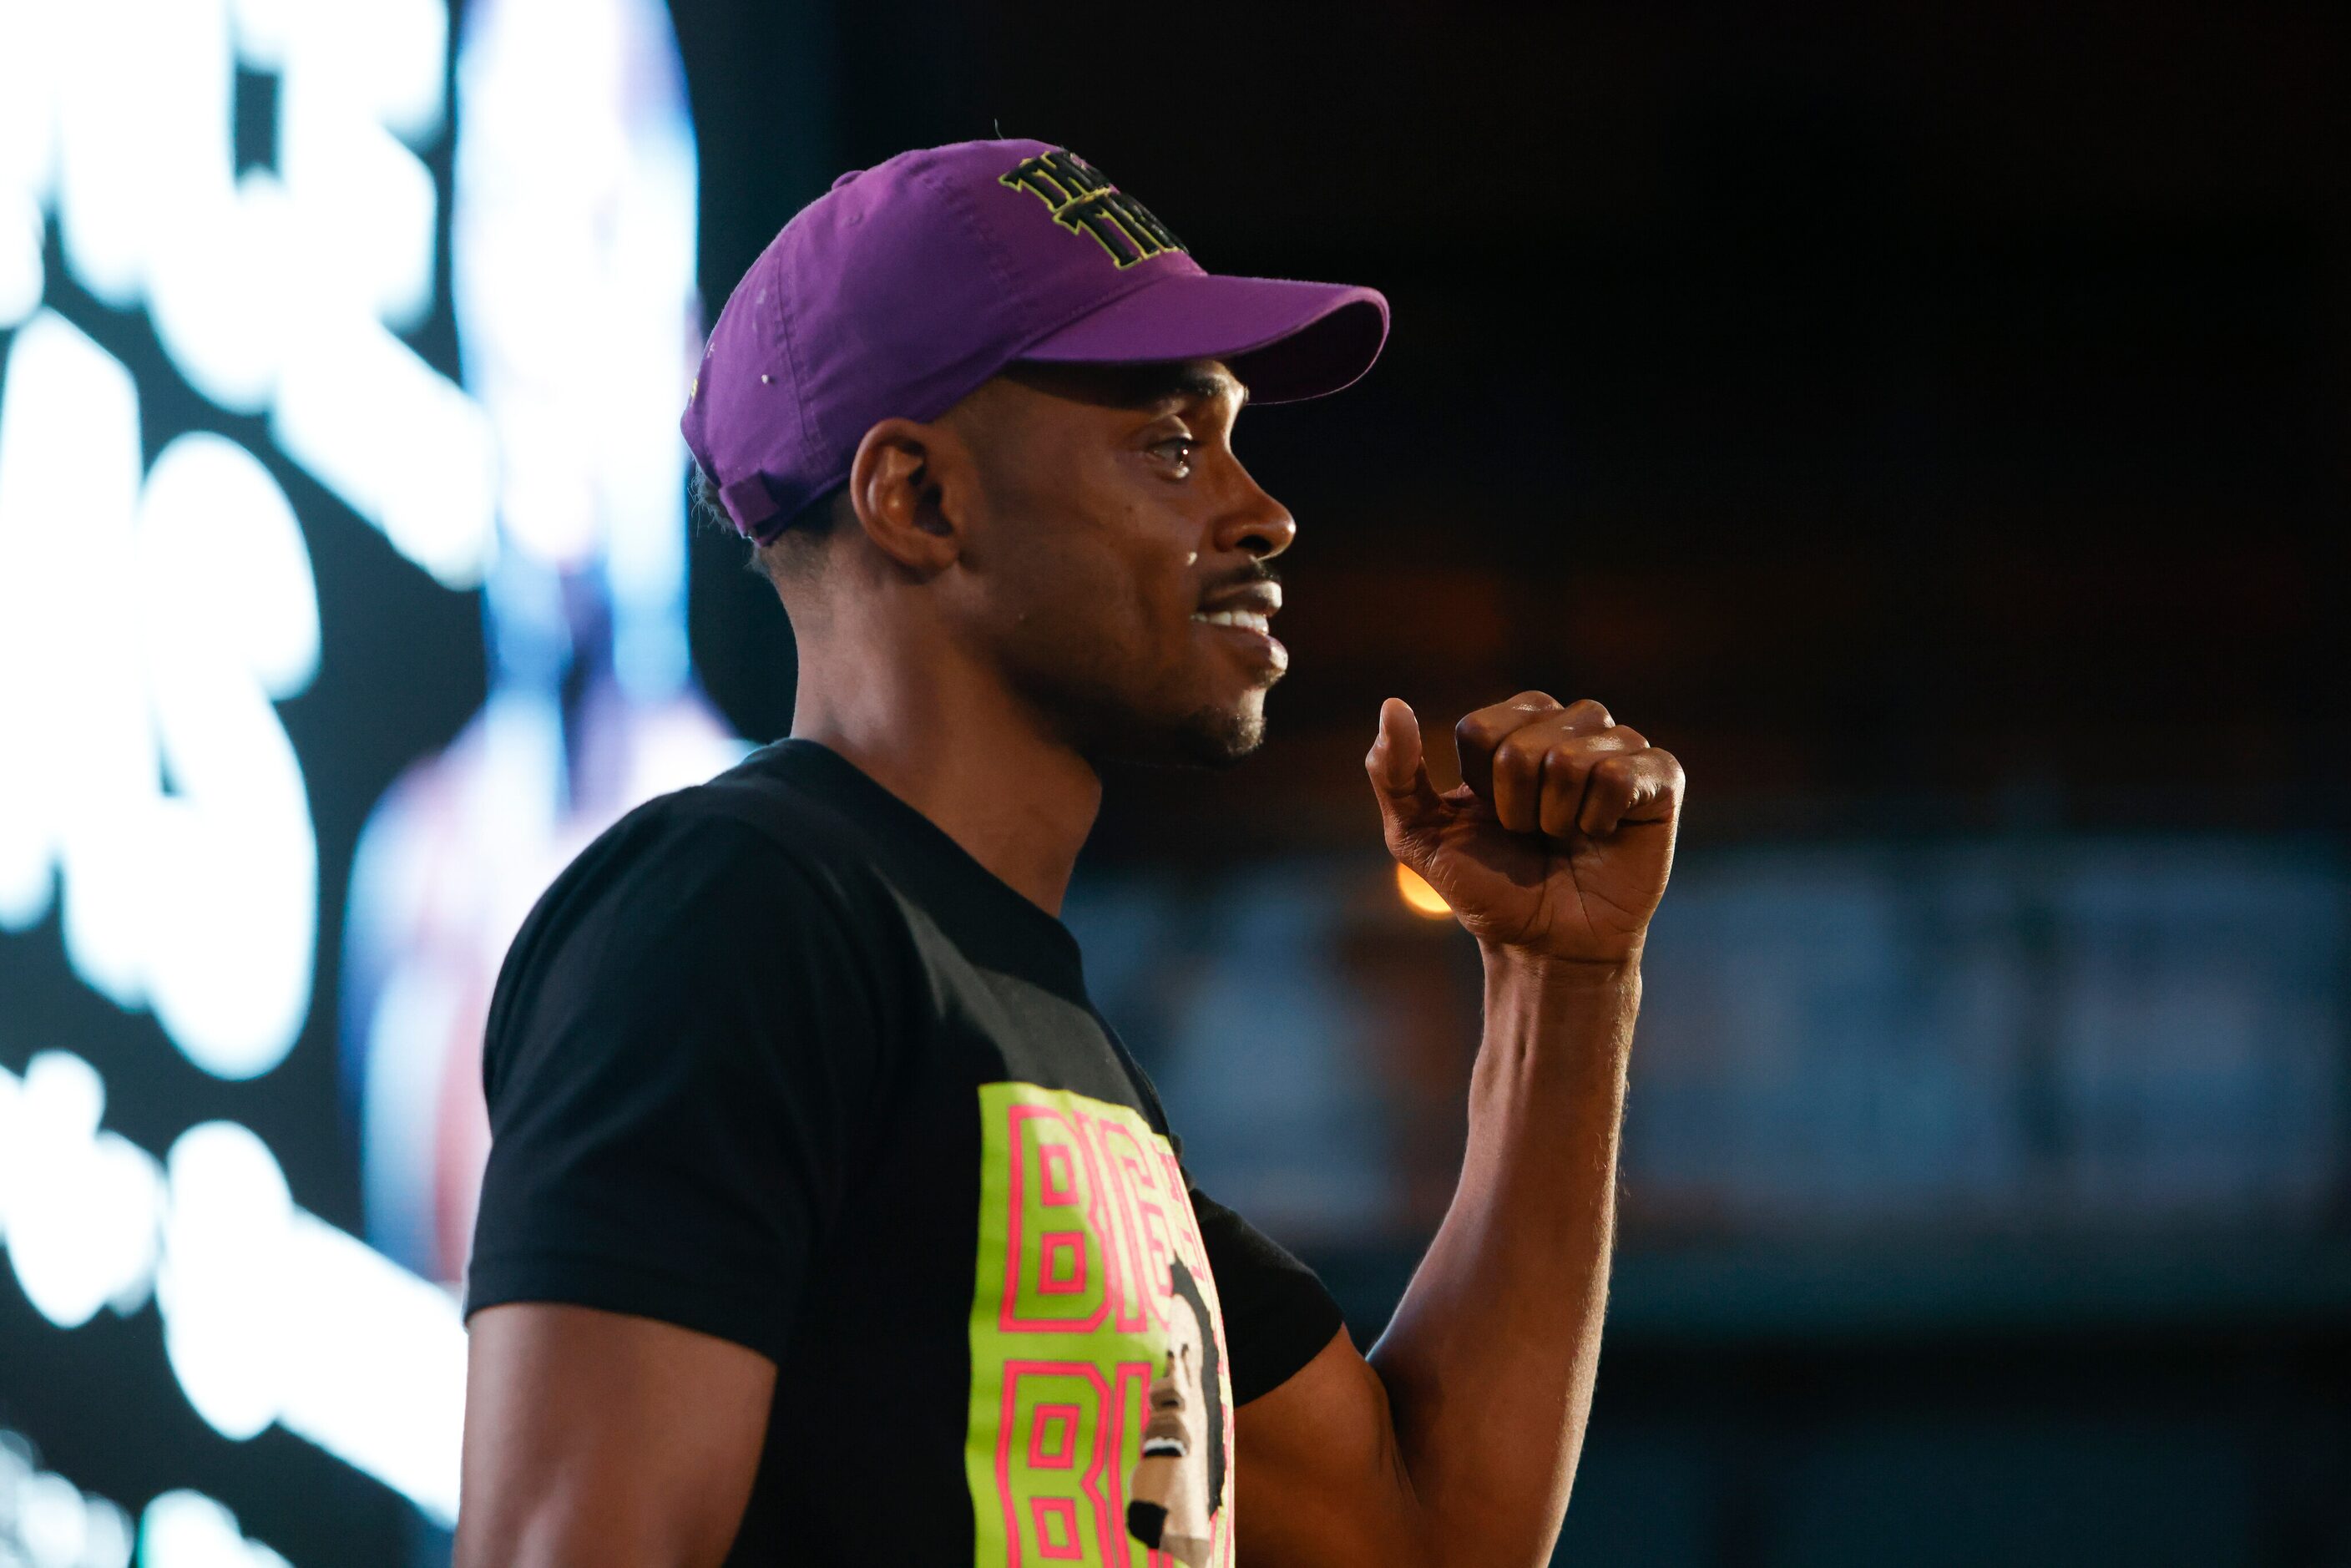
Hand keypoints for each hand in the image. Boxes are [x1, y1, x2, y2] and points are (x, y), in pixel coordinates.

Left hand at [1365, 693, 1684, 964]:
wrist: (1547, 945)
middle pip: (1523, 744)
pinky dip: (1599, 819)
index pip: (1480, 730)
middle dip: (1516, 807)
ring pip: (1571, 757)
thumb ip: (1393, 772)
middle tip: (1534, 835)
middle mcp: (1568, 724)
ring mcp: (1619, 746)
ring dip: (1556, 817)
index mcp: (1513, 725)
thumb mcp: (1419, 836)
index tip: (1494, 819)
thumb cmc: (1490, 887)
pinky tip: (1603, 834)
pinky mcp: (1661, 777)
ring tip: (1566, 836)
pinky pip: (1620, 775)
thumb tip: (1392, 704)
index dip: (1480, 789)